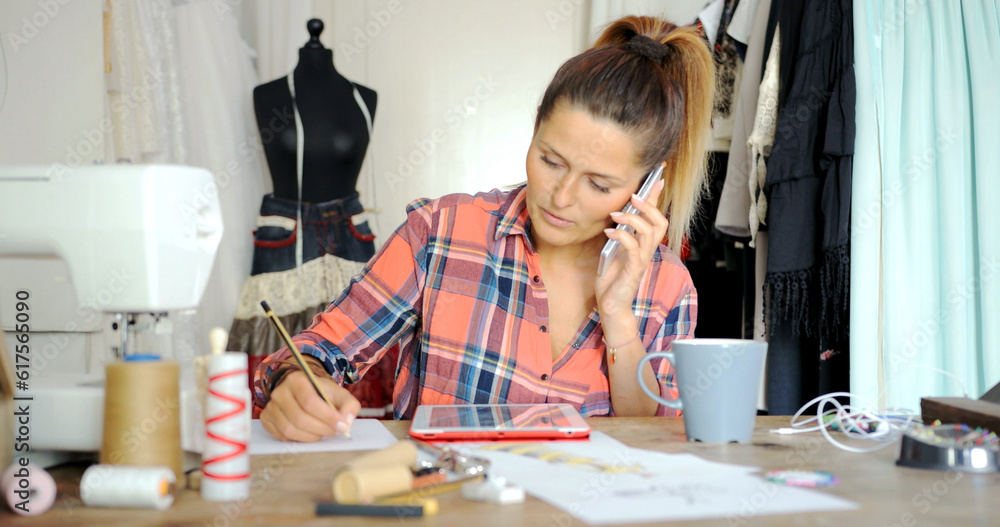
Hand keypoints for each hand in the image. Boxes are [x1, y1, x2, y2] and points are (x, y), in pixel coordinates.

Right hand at [259, 371, 360, 441]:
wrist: (303, 391)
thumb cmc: (322, 393)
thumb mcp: (339, 394)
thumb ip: (349, 405)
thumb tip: (347, 422)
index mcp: (297, 380)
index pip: (310, 402)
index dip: (327, 417)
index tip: (341, 426)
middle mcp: (279, 391)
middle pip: (299, 418)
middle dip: (321, 429)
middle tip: (333, 432)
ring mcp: (270, 406)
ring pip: (289, 430)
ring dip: (310, 437)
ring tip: (322, 433)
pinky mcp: (266, 419)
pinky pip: (281, 436)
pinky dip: (298, 439)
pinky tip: (308, 433)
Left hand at [595, 178, 667, 318]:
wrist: (612, 305)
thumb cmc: (613, 278)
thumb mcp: (614, 249)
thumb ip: (619, 233)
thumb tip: (617, 212)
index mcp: (644, 243)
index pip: (655, 216)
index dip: (657, 197)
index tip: (657, 177)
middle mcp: (647, 250)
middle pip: (660, 222)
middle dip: (649, 205)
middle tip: (633, 196)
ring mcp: (642, 260)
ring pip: (649, 232)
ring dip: (633, 219)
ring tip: (616, 214)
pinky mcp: (633, 270)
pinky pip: (633, 248)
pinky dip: (621, 236)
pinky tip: (609, 233)